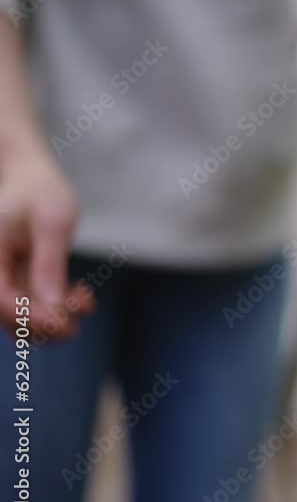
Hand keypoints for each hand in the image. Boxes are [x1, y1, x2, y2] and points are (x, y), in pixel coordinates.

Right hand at [0, 145, 93, 338]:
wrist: (32, 179)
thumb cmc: (40, 192)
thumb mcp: (52, 222)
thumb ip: (49, 262)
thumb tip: (52, 305)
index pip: (1, 298)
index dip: (31, 316)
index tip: (65, 321)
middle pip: (10, 316)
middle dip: (48, 321)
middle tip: (82, 307)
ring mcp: (2, 279)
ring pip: (23, 318)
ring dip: (56, 317)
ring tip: (84, 299)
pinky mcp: (17, 281)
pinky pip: (34, 306)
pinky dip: (59, 306)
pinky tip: (82, 294)